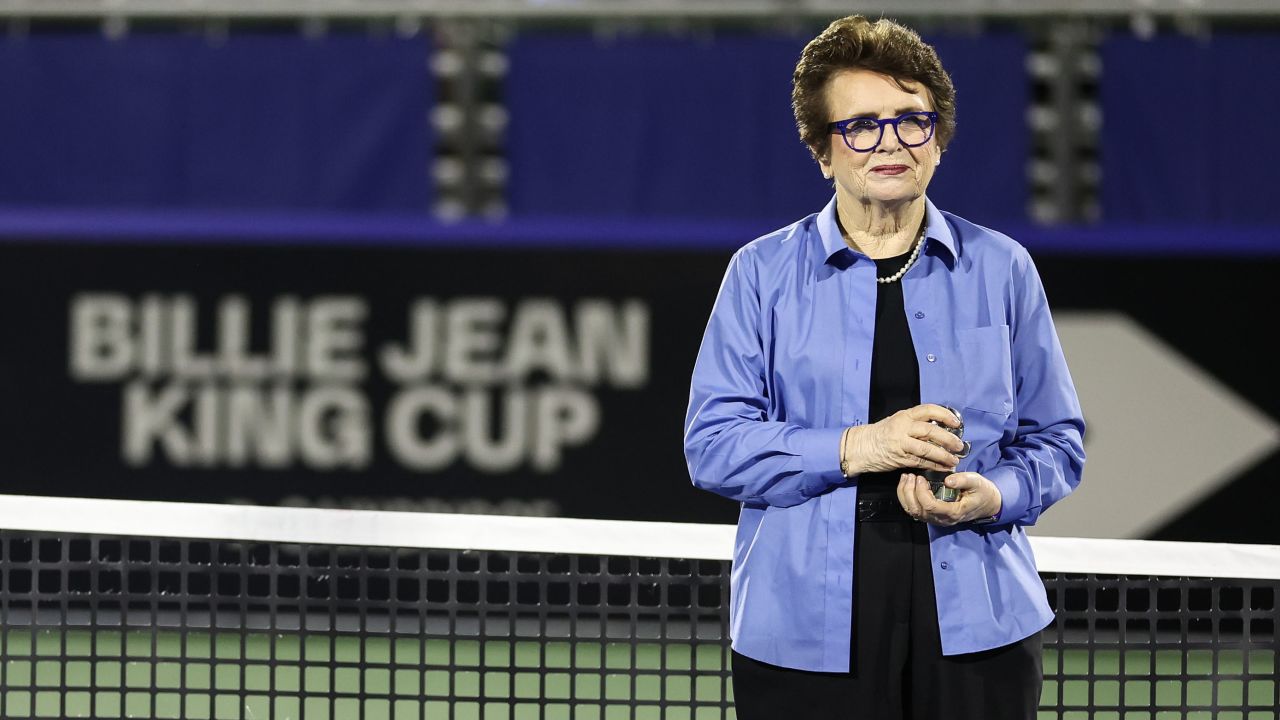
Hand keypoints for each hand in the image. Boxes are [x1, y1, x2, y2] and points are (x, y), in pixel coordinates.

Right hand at [843, 404, 963, 475]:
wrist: (861, 447)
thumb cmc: (881, 434)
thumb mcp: (897, 422)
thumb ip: (915, 423)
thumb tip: (939, 429)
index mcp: (904, 416)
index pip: (928, 410)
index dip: (944, 415)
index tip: (956, 423)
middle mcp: (903, 427)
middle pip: (930, 431)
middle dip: (948, 439)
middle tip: (959, 446)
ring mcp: (901, 443)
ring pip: (927, 449)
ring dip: (943, 456)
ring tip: (954, 460)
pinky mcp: (899, 458)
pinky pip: (920, 462)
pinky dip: (934, 466)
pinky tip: (943, 468)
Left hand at [897, 471, 1001, 525]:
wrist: (986, 503)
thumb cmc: (981, 491)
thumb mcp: (977, 482)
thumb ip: (963, 480)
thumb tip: (948, 480)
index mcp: (953, 512)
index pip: (931, 506)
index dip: (922, 492)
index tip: (921, 478)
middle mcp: (941, 519)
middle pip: (918, 510)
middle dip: (909, 492)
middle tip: (910, 475)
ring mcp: (935, 518)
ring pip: (913, 511)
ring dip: (905, 494)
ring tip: (906, 477)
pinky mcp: (931, 515)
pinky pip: (914, 509)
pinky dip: (906, 497)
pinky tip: (907, 484)